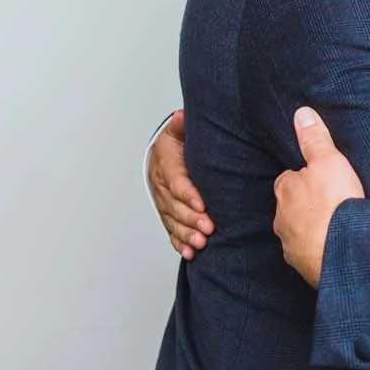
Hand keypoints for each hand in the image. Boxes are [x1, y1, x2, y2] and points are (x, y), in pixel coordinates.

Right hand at [149, 110, 213, 260]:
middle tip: (208, 227)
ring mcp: (164, 202)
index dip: (187, 194)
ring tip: (201, 243)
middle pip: (174, 206)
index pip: (176, 181)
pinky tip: (190, 253)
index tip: (202, 204)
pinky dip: (180, 243)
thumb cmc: (178, 141)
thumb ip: (181, 125)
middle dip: (191, 218)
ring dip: (187, 233)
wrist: (165, 152)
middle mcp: (161, 185)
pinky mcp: (168, 214)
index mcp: (165, 163)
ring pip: (173, 221)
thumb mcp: (180, 129)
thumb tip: (180, 116)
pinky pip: (171, 231)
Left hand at [273, 107, 365, 286]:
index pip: (287, 179)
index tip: (316, 179)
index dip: (301, 178)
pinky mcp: (303, 266)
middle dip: (304, 206)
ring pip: (296, 232)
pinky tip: (332, 247)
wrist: (342, 251)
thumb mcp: (329, 162)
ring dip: (310, 229)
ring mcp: (290, 244)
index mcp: (285, 190)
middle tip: (326, 204)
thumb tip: (301, 114)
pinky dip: (317, 250)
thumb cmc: (335, 204)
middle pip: (290, 207)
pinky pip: (308, 254)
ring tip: (331, 227)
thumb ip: (315, 139)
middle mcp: (281, 218)